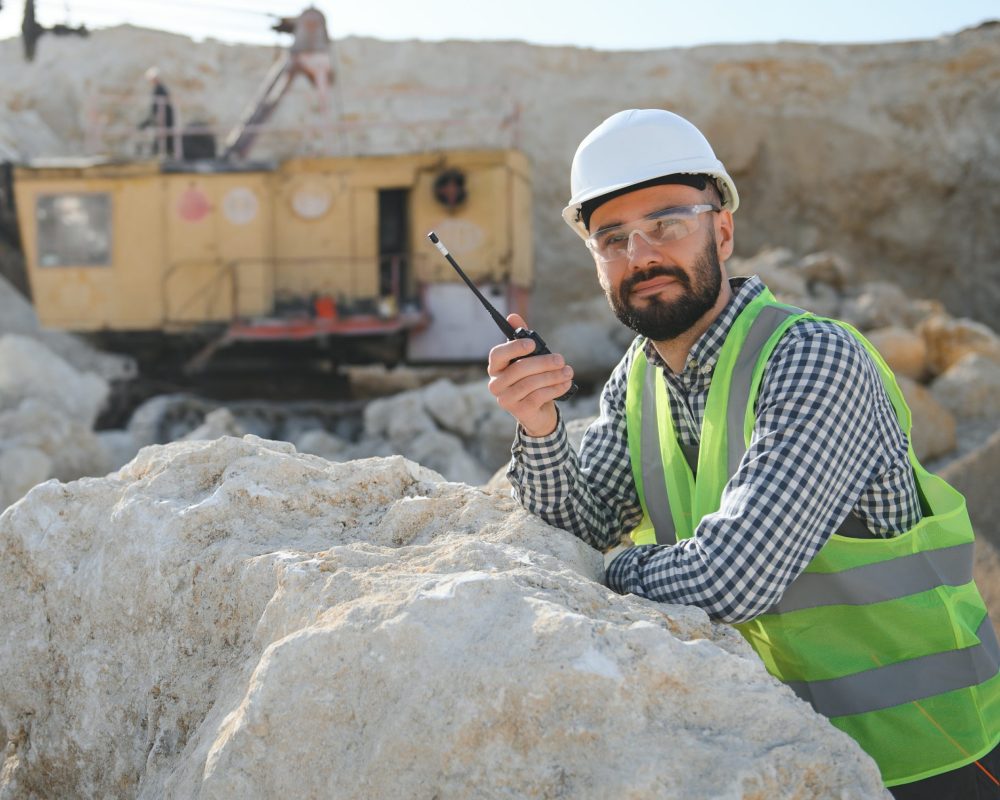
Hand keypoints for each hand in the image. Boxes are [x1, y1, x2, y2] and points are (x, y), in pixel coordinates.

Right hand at [487, 314, 573, 436]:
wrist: (538, 411)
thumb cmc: (532, 379)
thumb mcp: (529, 358)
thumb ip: (522, 338)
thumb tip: (513, 316)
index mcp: (496, 368)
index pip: (497, 354)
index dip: (514, 348)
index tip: (532, 344)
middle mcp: (496, 384)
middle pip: (519, 369)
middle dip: (544, 362)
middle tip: (561, 359)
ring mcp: (506, 399)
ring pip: (531, 383)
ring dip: (553, 375)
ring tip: (568, 372)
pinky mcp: (519, 411)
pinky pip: (539, 396)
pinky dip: (555, 388)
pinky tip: (566, 383)